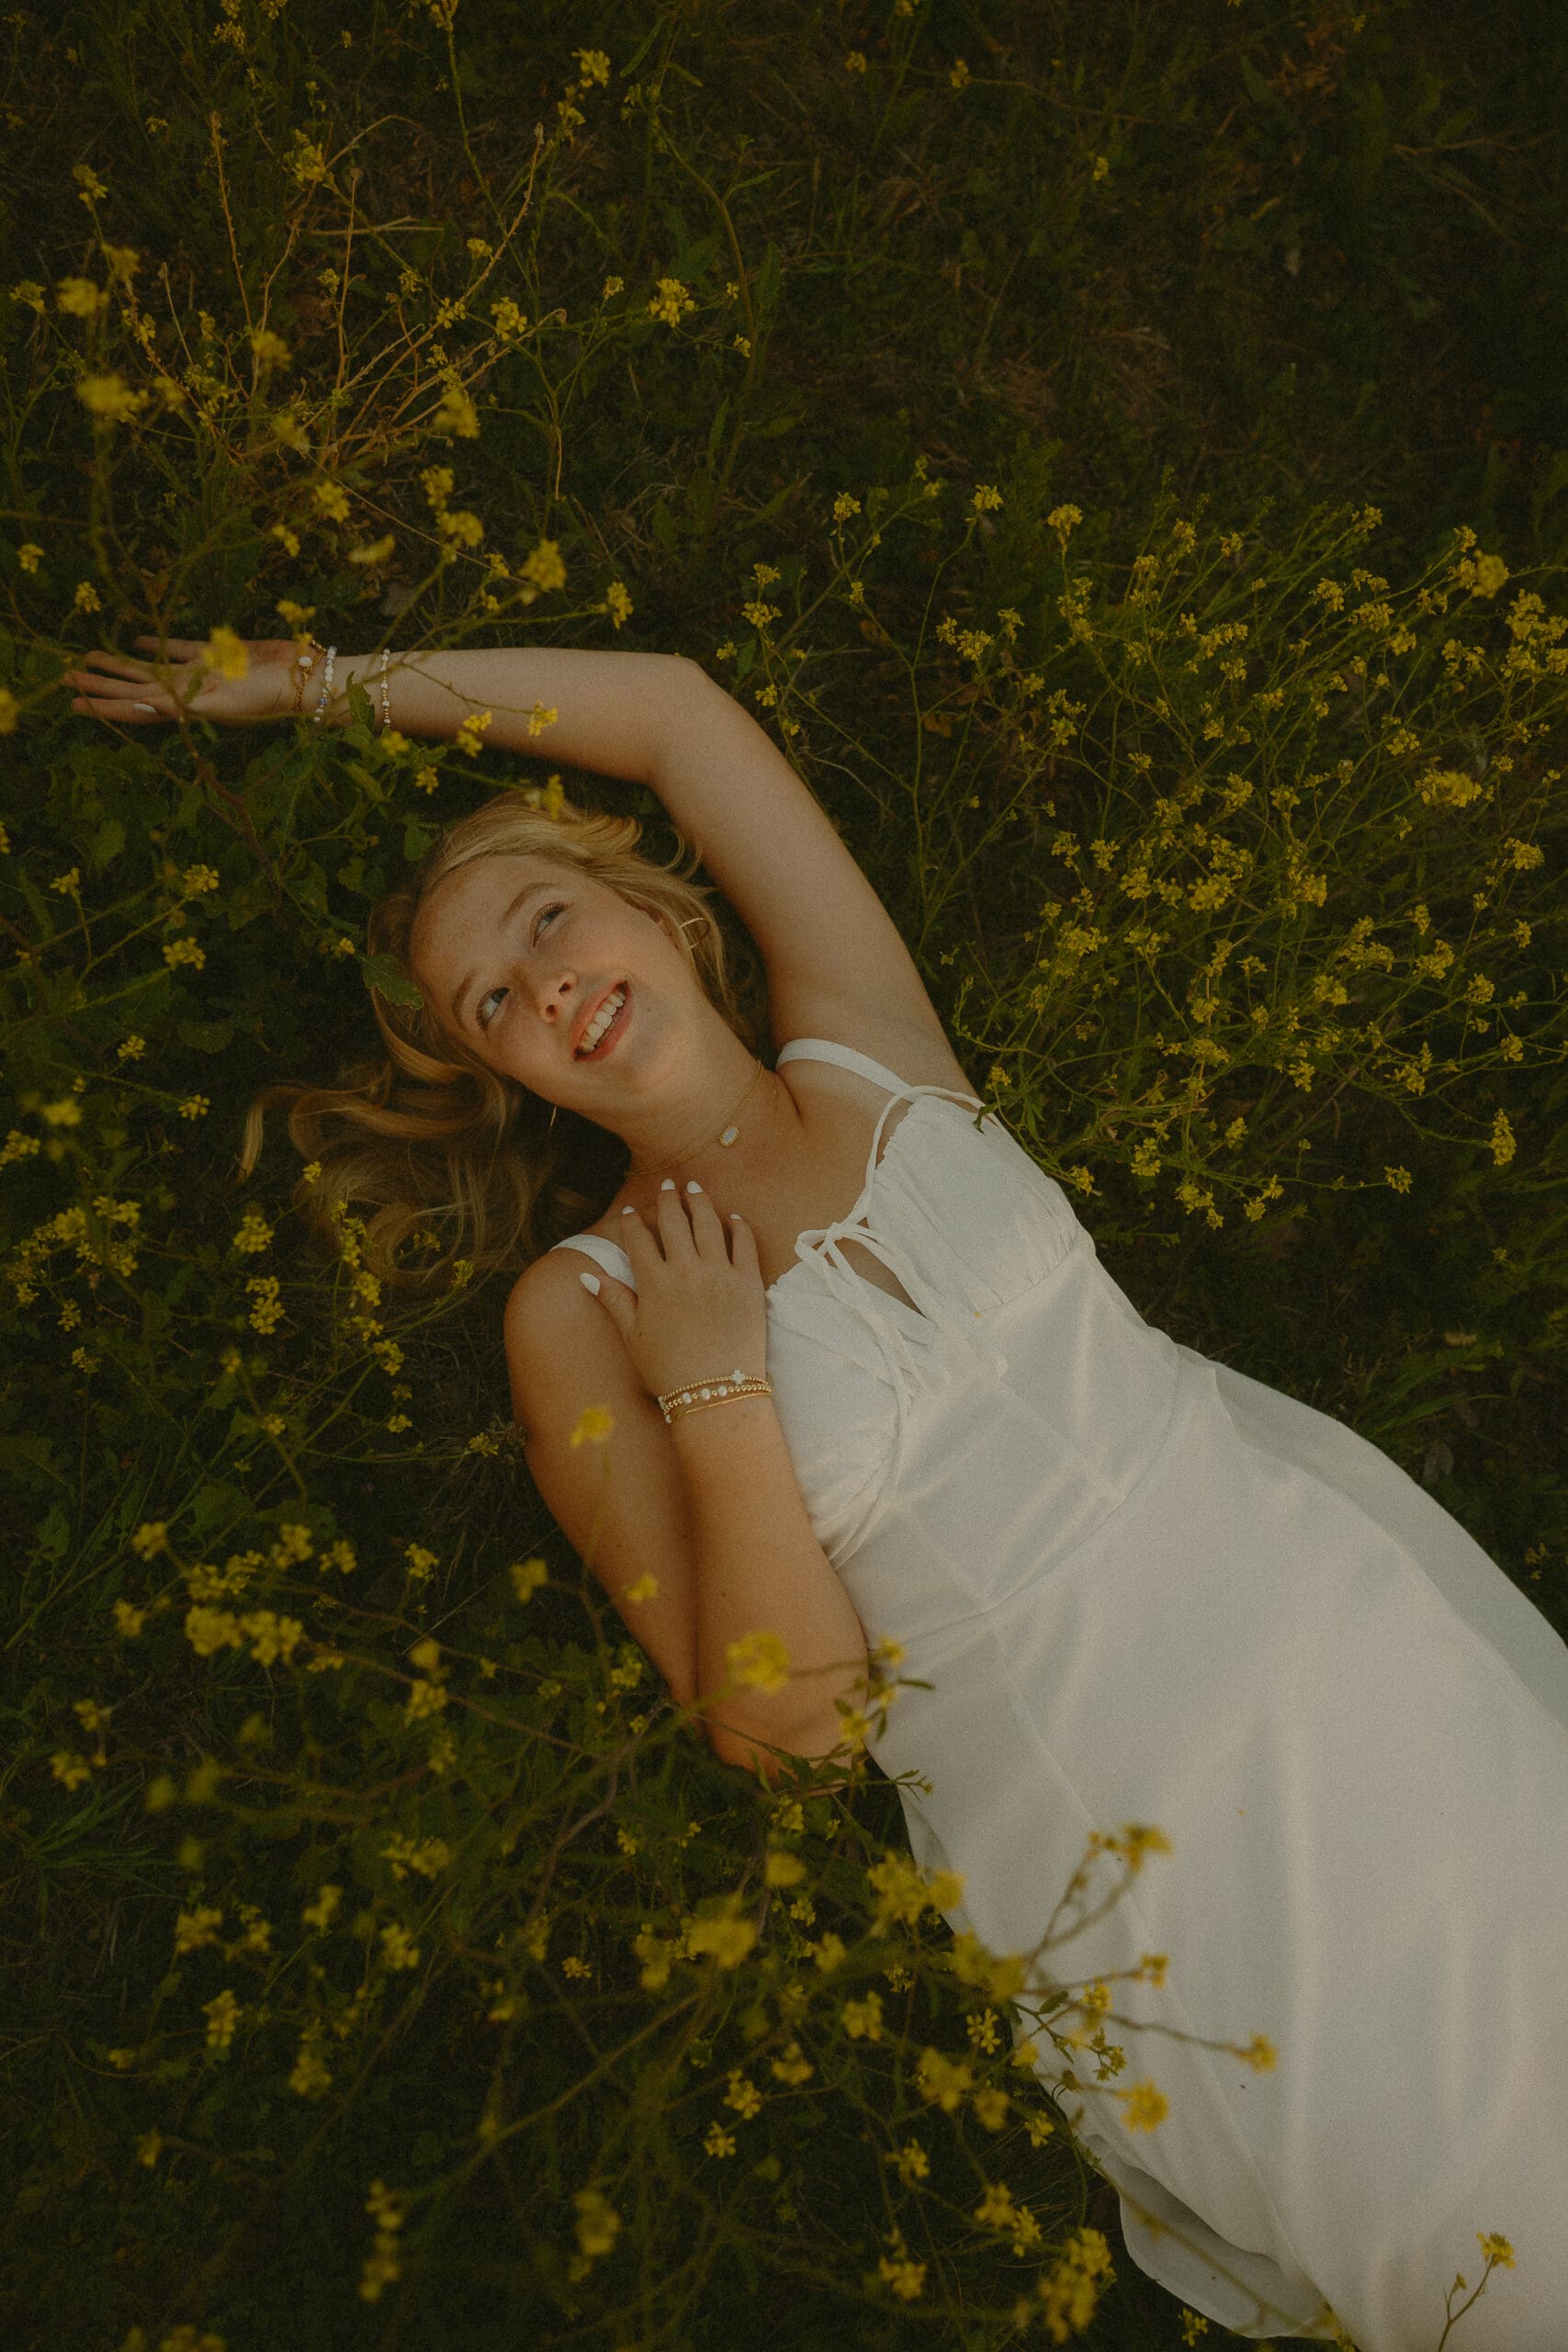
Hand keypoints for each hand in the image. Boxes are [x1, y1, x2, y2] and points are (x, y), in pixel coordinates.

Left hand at [62, 635, 308, 727]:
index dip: (103, 705)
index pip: (134, 707)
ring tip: (89, 658)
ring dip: (119, 665)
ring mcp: (200, 674)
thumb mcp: (224, 701)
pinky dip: (155, 647)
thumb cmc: (269, 695)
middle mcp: (187, 693)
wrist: (305, 679)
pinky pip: (177, 649)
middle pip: (134, 689)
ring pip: (149, 669)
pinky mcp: (216, 655)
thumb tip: (148, 705)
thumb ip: (186, 701)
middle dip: (100, 684)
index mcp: (186, 707)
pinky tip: (136, 643)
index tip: (73, 703)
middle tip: (65, 677)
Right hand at [584, 1181, 767, 1404]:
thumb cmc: (668, 1370)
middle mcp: (685, 1270)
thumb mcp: (633, 1336)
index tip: (630, 1211)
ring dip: (700, 1202)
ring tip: (695, 1188)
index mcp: (654, 1282)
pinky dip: (738, 1226)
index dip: (632, 1221)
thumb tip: (586, 1274)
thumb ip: (613, 1299)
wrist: (716, 1393)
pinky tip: (732, 1218)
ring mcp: (719, 1273)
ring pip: (708, 1224)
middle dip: (667, 1199)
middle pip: (674, 1221)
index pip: (639, 1238)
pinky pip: (744, 1243)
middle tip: (667, 1185)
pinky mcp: (748, 1282)